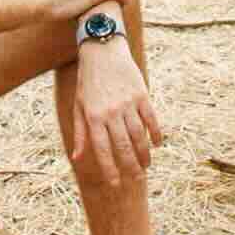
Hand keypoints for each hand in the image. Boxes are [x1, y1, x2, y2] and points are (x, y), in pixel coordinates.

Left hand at [65, 41, 160, 180]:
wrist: (103, 51)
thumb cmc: (88, 81)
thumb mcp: (79, 106)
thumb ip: (80, 133)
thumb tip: (77, 157)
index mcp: (93, 117)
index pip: (102, 149)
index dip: (110, 169)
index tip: (116, 183)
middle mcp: (110, 112)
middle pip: (123, 146)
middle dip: (131, 166)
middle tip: (136, 179)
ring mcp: (127, 103)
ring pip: (139, 135)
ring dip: (144, 154)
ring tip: (147, 166)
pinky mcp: (141, 94)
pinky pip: (151, 119)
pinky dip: (155, 133)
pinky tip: (157, 145)